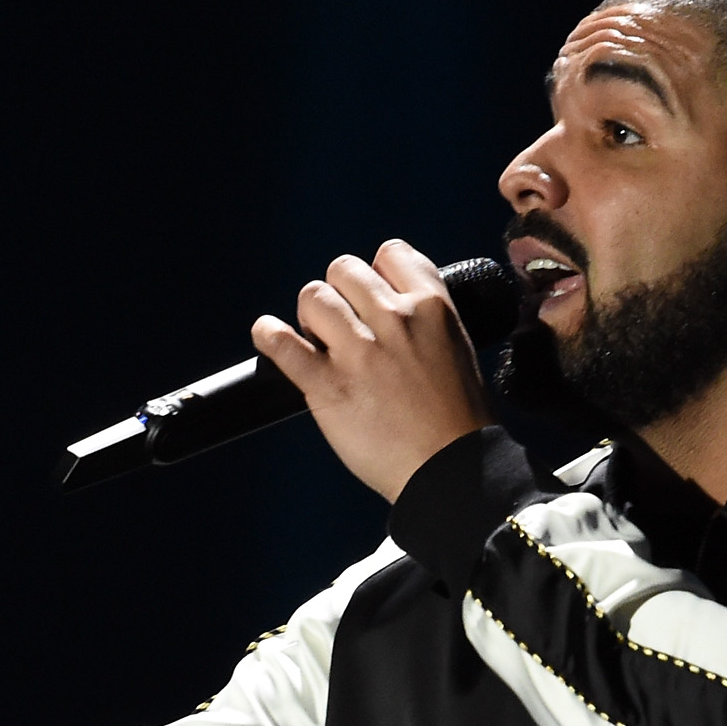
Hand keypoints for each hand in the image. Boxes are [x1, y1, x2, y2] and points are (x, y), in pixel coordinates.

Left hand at [250, 238, 495, 502]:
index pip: (390, 253)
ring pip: (313, 297)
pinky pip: (282, 343)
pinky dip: (269, 336)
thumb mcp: (457, 349)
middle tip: (340, 324)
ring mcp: (360, 352)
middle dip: (338, 293)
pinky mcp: (328, 386)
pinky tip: (268, 337)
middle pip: (344, 270)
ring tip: (317, 340)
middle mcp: (395, 320)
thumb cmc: (458, 420)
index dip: (375, 272)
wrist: (451, 472)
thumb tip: (389, 305)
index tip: (370, 296)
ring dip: (310, 316)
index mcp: (432, 307)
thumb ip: (424, 320)